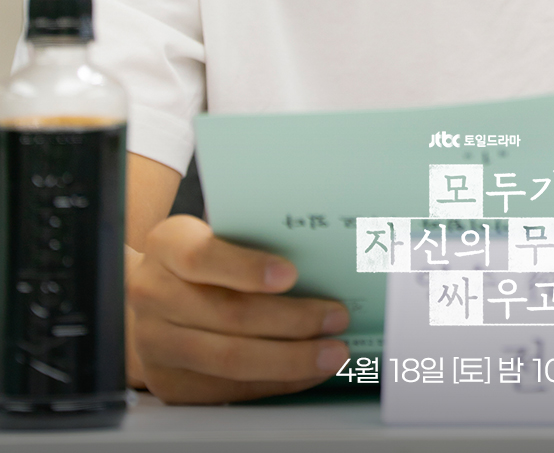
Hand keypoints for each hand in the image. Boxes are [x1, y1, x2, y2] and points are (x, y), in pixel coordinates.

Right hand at [127, 215, 350, 403]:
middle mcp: (154, 295)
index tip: (291, 274)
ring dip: (290, 359)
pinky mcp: (170, 382)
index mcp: (167, 245)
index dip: (248, 269)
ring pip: (230, 358)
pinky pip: (229, 389)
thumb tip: (319, 256)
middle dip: (291, 320)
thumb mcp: (213, 231)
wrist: (149, 293)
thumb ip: (251, 239)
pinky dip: (275, 382)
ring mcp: (156, 344)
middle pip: (227, 315)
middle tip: (336, 317)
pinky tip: (306, 372)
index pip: (202, 257)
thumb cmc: (198, 256)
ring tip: (332, 352)